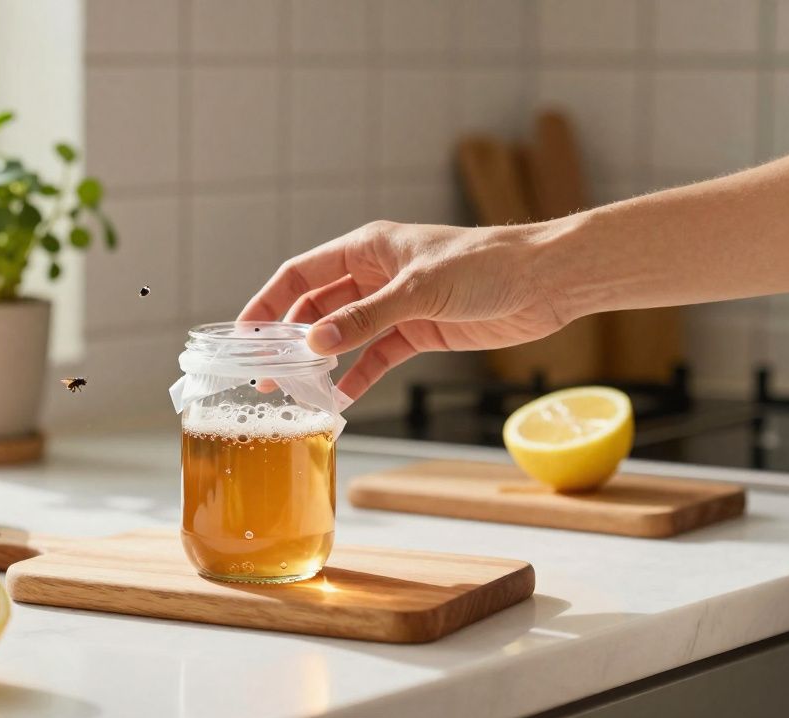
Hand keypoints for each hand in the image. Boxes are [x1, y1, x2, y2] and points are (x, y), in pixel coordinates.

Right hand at [239, 220, 571, 399]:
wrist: (544, 282)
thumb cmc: (485, 266)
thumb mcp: (417, 291)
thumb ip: (363, 318)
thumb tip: (314, 343)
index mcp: (367, 248)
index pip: (301, 275)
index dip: (268, 303)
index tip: (244, 335)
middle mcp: (376, 275)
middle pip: (316, 307)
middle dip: (288, 339)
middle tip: (264, 374)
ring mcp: (396, 305)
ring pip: (343, 335)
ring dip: (320, 360)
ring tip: (293, 390)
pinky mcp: (419, 332)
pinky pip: (376, 357)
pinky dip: (358, 376)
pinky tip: (341, 399)